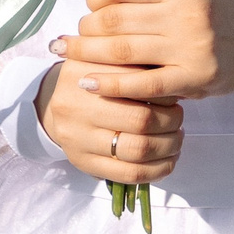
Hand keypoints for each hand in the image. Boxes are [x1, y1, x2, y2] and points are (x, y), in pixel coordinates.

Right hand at [35, 68, 185, 185]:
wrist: (54, 102)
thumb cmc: (92, 78)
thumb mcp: (104, 60)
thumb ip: (134, 64)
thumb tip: (174, 76)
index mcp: (83, 74)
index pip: (137, 84)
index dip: (165, 93)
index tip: (175, 94)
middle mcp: (75, 107)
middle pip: (141, 119)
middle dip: (171, 121)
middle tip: (179, 118)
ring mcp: (77, 139)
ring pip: (138, 150)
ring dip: (168, 146)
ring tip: (176, 138)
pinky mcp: (82, 163)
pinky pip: (128, 174)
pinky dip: (157, 170)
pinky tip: (168, 160)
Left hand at [49, 0, 233, 100]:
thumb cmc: (219, 8)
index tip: (92, 4)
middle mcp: (186, 12)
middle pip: (114, 20)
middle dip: (86, 28)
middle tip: (78, 34)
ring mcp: (190, 47)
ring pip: (122, 52)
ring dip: (87, 54)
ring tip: (70, 54)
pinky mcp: (194, 79)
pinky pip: (142, 85)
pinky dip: (110, 86)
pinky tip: (88, 84)